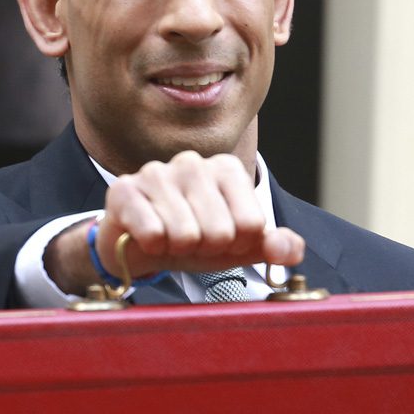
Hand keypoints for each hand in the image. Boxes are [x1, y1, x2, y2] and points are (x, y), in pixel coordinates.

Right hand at [46, 151, 305, 294]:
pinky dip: (152, 247)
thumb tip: (290, 251)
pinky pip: (152, 233)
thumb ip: (273, 247)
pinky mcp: (124, 189)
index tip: (221, 239)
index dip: (237, 245)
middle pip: (220, 232)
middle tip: (192, 241)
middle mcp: (193, 162)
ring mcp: (156, 172)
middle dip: (206, 249)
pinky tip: (146, 237)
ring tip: (169, 239)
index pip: (252, 224)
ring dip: (178, 249)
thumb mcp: (239, 247)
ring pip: (186, 235)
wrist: (139, 245)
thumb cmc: (195, 240)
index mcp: (226, 169)